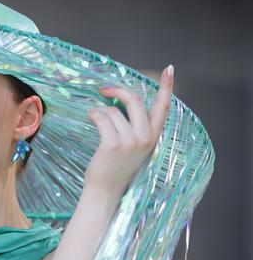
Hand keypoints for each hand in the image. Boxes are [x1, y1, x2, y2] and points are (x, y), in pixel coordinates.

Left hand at [84, 65, 173, 196]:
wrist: (106, 190)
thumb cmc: (115, 166)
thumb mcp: (133, 146)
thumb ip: (134, 126)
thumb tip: (121, 100)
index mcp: (153, 136)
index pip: (163, 107)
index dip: (166, 87)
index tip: (169, 69)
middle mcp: (146, 137)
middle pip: (134, 100)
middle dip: (118, 91)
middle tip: (104, 90)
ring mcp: (131, 141)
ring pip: (113, 111)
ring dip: (100, 110)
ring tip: (95, 118)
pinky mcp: (113, 144)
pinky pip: (102, 117)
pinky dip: (94, 114)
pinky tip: (90, 117)